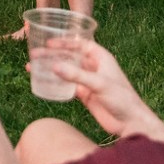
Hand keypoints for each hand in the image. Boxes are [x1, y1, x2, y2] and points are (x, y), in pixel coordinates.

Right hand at [39, 39, 154, 138]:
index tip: (48, 43)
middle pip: (69, 57)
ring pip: (66, 72)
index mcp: (101, 58)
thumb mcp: (99, 84)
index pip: (80, 44)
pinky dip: (56, 85)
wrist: (130, 122)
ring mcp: (89, 82)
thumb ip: (76, 75)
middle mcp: (94, 67)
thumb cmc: (122, 99)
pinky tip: (43, 84)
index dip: (64, 41)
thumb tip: (54, 66)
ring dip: (51, 69)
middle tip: (34, 55)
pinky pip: (67, 87)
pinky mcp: (86, 95)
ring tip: (32, 68)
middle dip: (52, 55)